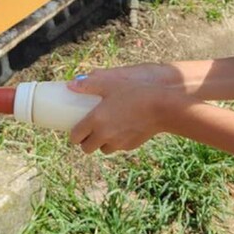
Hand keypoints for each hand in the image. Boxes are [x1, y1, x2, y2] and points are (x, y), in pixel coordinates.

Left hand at [67, 65, 185, 153]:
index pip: (75, 137)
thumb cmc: (135, 92)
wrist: (162, 106)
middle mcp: (104, 135)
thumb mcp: (110, 83)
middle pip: (87, 148)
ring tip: (105, 131)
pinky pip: (119, 147)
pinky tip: (122, 129)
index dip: (74, 134)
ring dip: (101, 143)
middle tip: (89, 131)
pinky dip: (117, 142)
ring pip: (103, 150)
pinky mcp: (131, 145)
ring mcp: (119, 142)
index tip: (76, 128)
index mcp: (95, 121)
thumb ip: (89, 84)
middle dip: (86, 141)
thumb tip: (71, 84)